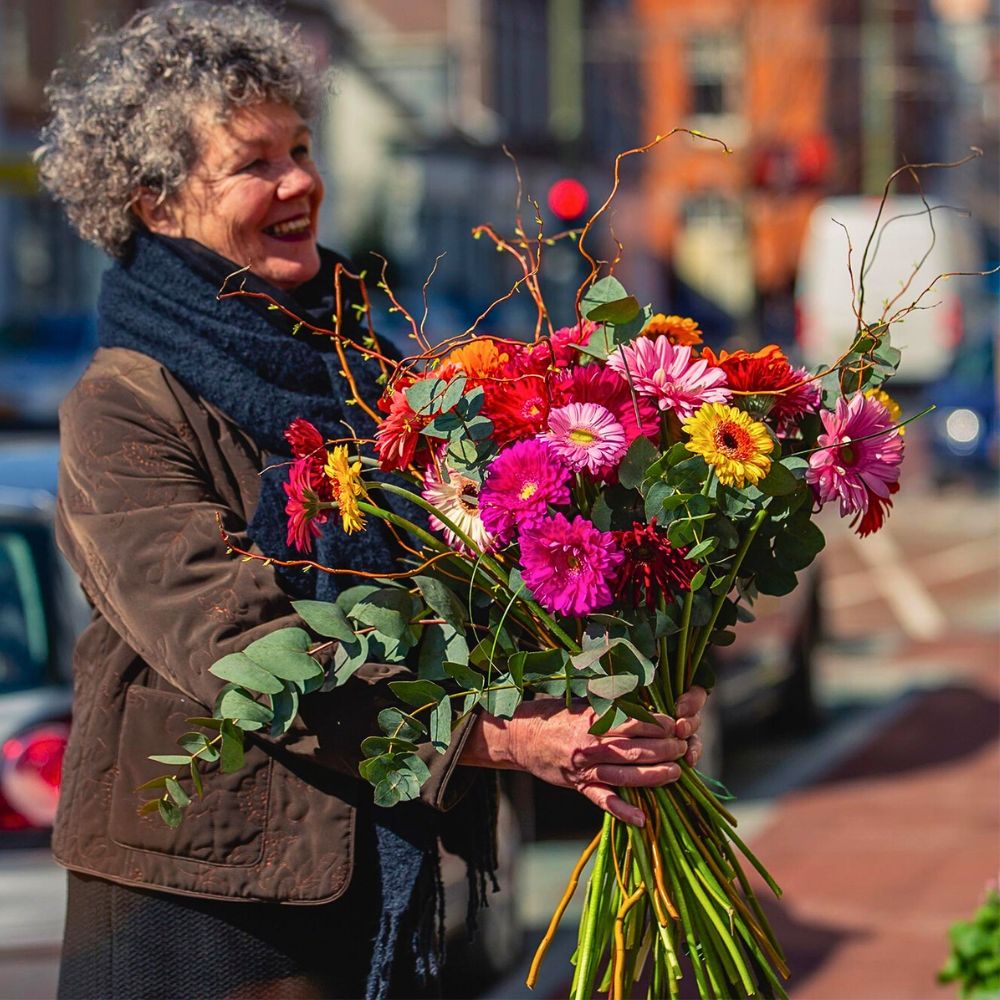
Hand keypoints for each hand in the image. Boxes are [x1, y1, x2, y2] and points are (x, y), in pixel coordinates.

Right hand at [461, 686, 707, 826]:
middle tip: (683, 748)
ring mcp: (584, 768)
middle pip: (634, 749)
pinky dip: (622, 811)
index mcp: (592, 721)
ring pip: (624, 775)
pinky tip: (642, 819)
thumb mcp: (580, 703)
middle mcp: (590, 745)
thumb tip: (638, 696)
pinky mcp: (578, 785)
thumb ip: (607, 705)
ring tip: (676, 773)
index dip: (656, 724)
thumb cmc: (554, 715)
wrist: (521, 737)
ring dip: (653, 776)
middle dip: (663, 749)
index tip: (675, 724)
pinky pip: (602, 800)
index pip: (631, 722)